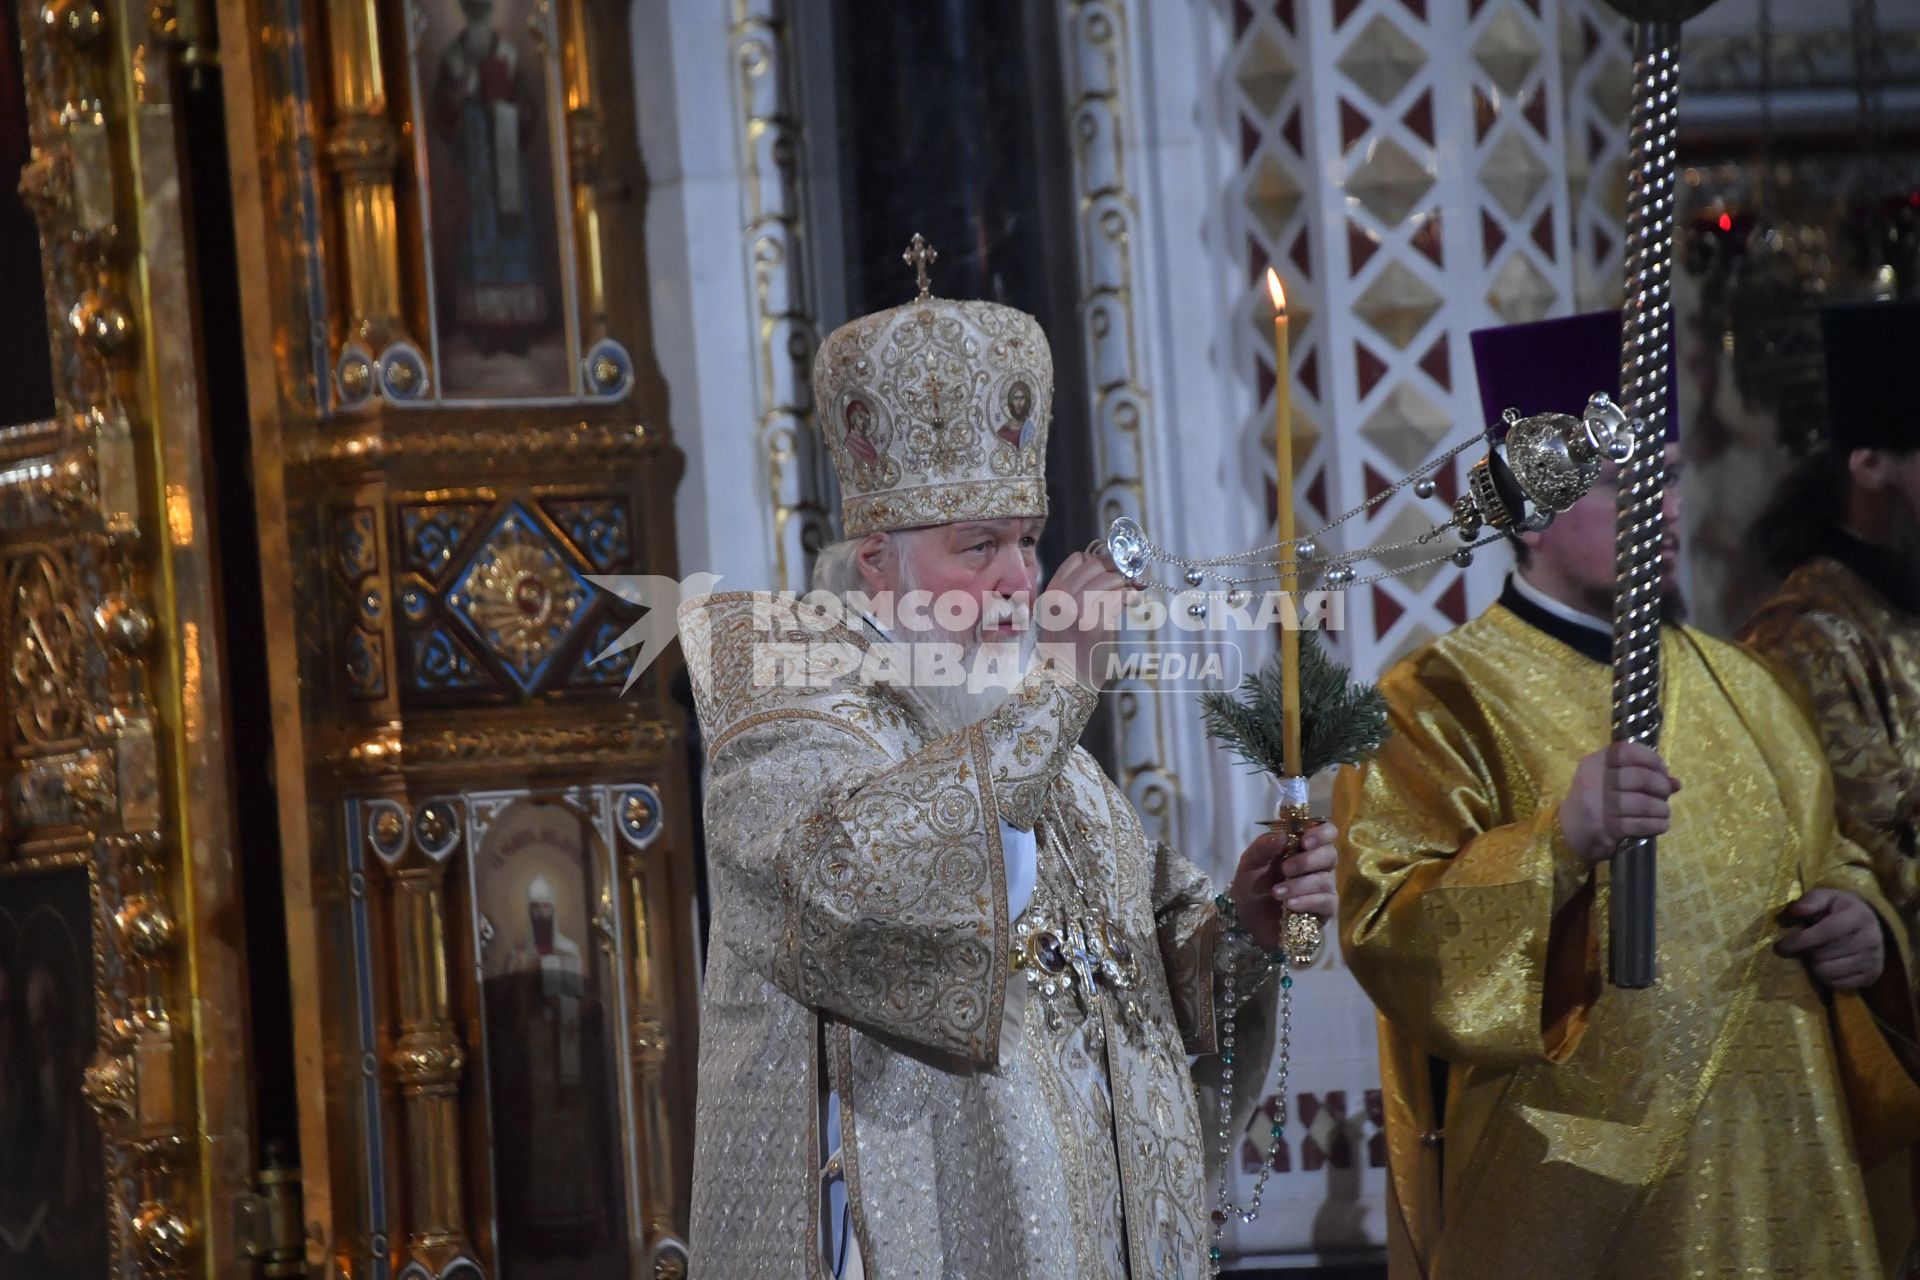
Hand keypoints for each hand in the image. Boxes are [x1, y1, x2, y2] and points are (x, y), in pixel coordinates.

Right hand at [1038, 551, 1131, 691]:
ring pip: (1108, 579)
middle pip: (1094, 565)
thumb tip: (1114, 573)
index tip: (1114, 568)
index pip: (1077, 559)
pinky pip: (1118, 598)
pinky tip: (1134, 602)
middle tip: (1131, 576)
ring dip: (1126, 583)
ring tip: (1134, 592)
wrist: (1063, 681)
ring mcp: (1075, 610)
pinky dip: (1130, 597)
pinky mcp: (1093, 624)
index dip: (1100, 559)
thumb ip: (1079, 593)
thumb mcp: (1063, 616)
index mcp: (1051, 594)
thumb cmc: (1068, 650)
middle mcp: (1060, 599)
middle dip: (1117, 568)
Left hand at [1228, 820, 1338, 950]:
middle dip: (1307, 861)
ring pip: (1325, 880)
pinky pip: (1326, 902)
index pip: (1326, 832)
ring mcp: (1324, 888)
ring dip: (1300, 884)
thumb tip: (1282, 835)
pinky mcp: (1325, 910)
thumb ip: (1262, 847)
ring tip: (1277, 892)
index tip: (1305, 841)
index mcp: (1302, 848)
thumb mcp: (1249, 864)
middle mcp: (1318, 865)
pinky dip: (1308, 901)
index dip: (1321, 833)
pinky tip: (1291, 905)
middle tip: (1285, 869)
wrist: (1248, 921)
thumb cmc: (1252, 887)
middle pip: (1330, 855)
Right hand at [1558, 742, 1681, 863]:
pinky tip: (1661, 825)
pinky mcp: (1604, 827)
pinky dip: (1656, 825)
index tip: (1663, 770)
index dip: (1652, 759)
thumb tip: (1675, 783)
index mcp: (1595, 762)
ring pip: (1643, 803)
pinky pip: (1639, 824)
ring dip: (1661, 808)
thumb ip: (1640, 776)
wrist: (1570, 830)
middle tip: (1666, 794)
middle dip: (1661, 786)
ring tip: (1664, 812)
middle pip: (1639, 777)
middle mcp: (1594, 780)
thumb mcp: (1610, 781)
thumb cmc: (1596, 801)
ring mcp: (1598, 805)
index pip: (1627, 751)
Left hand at [1775, 888, 1883, 990]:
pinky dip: (1826, 977)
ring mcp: (1873, 960)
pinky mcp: (1872, 976)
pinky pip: (1838, 985)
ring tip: (1816, 954)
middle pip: (1822, 955)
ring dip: (1814, 964)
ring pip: (1827, 971)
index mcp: (1858, 916)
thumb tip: (1793, 912)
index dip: (1798, 941)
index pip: (1823, 933)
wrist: (1870, 922)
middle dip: (1806, 951)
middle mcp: (1870, 939)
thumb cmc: (1840, 909)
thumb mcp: (1826, 897)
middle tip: (1805, 946)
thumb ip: (1809, 901)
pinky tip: (1827, 964)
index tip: (1779, 946)